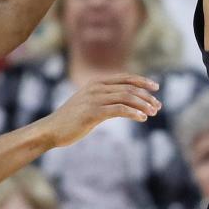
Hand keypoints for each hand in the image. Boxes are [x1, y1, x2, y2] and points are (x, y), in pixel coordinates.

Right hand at [43, 74, 160, 147]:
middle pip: (129, 87)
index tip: (156, 88)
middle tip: (157, 106)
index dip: (143, 81)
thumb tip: (128, 102)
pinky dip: (133, 113)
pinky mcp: (93, 112)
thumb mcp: (90, 103)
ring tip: (152, 113)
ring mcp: (94, 99)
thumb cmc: (72, 119)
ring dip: (143, 105)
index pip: (126, 78)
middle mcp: (97, 87)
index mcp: (97, 83)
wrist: (50, 130)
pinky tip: (142, 118)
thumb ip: (106, 98)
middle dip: (146, 96)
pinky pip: (119, 109)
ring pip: (127, 97)